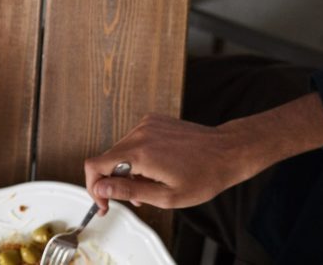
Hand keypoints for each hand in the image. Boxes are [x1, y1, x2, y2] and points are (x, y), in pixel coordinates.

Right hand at [83, 114, 250, 212]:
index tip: (103, 201)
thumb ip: (130, 192)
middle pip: (107, 159)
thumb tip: (101, 189)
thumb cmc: (204, 176)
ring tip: (151, 182)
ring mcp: (145, 125)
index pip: (95, 166)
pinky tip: (157, 165)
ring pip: (121, 150)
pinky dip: (138, 156)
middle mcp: (138, 135)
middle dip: (115, 181)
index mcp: (140, 155)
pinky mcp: (152, 121)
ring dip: (128, 169)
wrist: (228, 151)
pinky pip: (133, 140)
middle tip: (135, 199)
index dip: (94, 186)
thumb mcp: (168, 196)